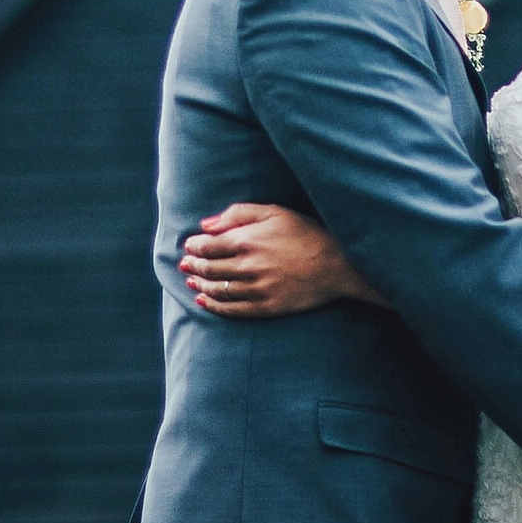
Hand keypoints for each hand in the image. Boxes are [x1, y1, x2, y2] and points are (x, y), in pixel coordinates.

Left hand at [179, 201, 372, 316]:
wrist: (336, 264)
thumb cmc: (305, 233)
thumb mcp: (274, 212)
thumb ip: (238, 214)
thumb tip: (206, 224)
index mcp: (248, 241)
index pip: (208, 246)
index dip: (194, 246)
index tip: (189, 245)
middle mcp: (248, 267)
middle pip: (209, 269)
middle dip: (193, 266)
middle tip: (185, 264)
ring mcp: (256, 290)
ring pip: (217, 291)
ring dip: (200, 285)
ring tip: (191, 281)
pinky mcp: (265, 308)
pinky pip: (232, 310)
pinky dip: (214, 306)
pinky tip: (205, 301)